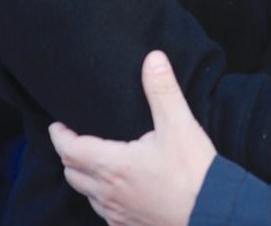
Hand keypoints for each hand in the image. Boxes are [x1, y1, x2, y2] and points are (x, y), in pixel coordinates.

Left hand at [49, 51, 215, 225]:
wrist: (213, 213)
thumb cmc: (194, 173)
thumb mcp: (179, 124)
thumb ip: (162, 90)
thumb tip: (152, 59)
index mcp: (113, 165)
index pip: (70, 150)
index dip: (60, 136)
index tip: (57, 125)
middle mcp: (108, 193)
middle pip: (72, 174)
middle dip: (69, 155)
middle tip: (74, 140)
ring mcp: (117, 214)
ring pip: (87, 196)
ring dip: (85, 178)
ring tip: (94, 163)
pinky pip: (106, 214)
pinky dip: (103, 199)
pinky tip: (118, 192)